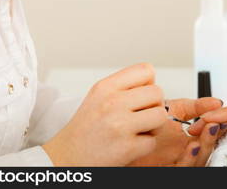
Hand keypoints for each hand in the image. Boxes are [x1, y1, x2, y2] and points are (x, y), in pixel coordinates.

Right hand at [43, 63, 166, 165]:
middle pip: (157, 92)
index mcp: (106, 86)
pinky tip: (130, 145)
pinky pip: (152, 141)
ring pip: (160, 115)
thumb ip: (124, 86)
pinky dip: (144, 146)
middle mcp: (112, 102)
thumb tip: (154, 85)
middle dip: (154, 106)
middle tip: (141, 116)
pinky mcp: (127, 147)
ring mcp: (120, 124)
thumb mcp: (99, 96)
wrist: (66, 157)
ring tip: (139, 130)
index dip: (149, 83)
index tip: (141, 96)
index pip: (146, 70)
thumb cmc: (86, 128)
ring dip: (154, 126)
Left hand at [128, 97, 223, 166]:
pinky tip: (192, 145)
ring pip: (196, 162)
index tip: (222, 116)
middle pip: (205, 151)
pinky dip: (190, 160)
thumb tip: (217, 101)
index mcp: (188, 141)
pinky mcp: (162, 170)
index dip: (217, 129)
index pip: (208, 138)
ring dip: (205, 147)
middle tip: (216, 123)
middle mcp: (182, 154)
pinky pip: (180, 170)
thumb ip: (195, 107)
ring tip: (208, 130)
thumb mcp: (173, 110)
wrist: (117, 131)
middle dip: (213, 137)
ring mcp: (173, 163)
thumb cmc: (143, 121)